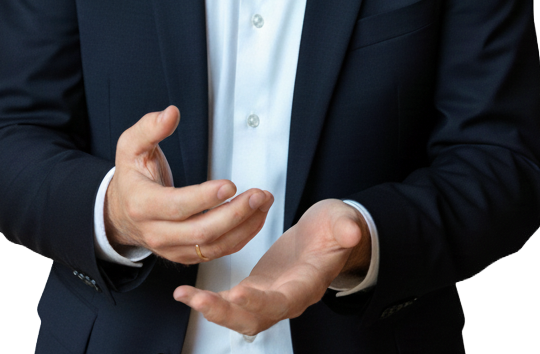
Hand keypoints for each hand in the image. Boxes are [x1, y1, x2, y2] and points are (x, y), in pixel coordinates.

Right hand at [104, 106, 273, 263]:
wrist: (121, 212)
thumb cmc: (132, 176)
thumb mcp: (131, 146)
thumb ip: (150, 128)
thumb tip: (171, 114)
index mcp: (142, 204)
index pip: (177, 207)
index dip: (204, 198)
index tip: (230, 184)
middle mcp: (156, 232)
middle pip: (200, 232)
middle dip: (234, 215)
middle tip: (257, 195)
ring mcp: (172, 248)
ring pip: (213, 246)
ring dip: (244, 226)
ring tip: (263, 203)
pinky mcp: (186, 254)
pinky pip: (217, 252)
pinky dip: (241, 237)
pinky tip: (256, 217)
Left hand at [173, 199, 369, 334]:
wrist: (329, 236)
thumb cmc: (335, 228)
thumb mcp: (343, 221)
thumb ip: (346, 227)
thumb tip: (352, 231)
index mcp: (308, 283)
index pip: (286, 300)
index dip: (263, 301)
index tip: (240, 293)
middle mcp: (288, 297)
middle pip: (256, 318)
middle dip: (226, 313)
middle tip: (200, 300)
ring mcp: (271, 296)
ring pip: (240, 316)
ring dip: (213, 309)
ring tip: (187, 296)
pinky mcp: (258, 289)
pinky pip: (232, 303)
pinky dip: (210, 301)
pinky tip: (188, 293)